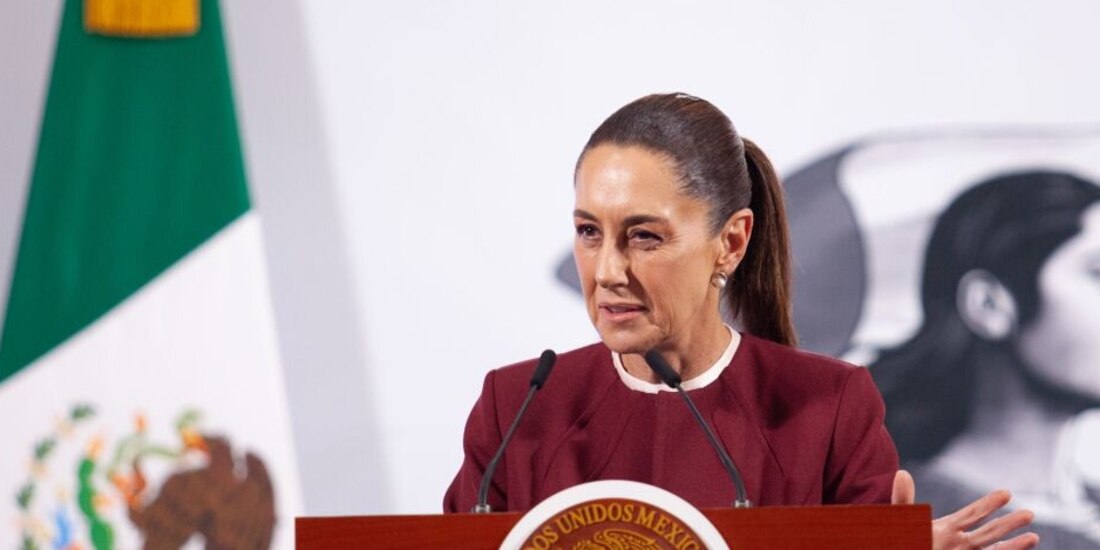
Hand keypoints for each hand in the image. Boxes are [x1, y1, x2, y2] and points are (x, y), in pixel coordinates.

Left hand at [891, 470, 1039, 549]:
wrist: (901, 548)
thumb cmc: (902, 540)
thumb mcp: (903, 520)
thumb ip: (903, 499)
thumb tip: (901, 473)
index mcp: (947, 528)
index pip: (972, 513)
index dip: (988, 504)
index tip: (1007, 493)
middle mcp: (959, 544)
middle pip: (989, 532)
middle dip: (1008, 523)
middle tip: (1030, 513)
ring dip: (1012, 546)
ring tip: (1034, 537)